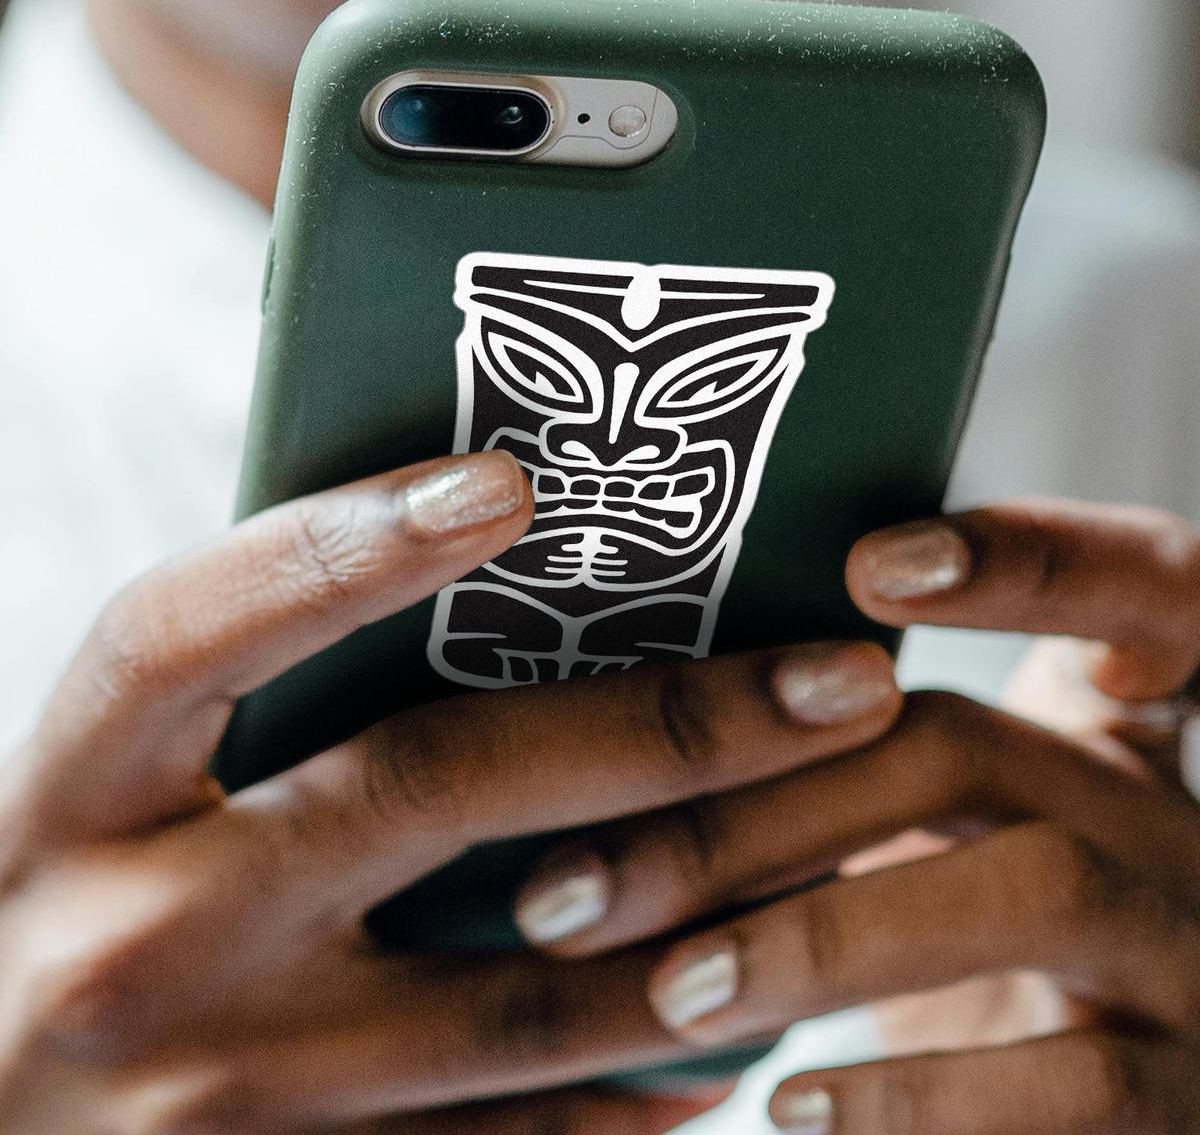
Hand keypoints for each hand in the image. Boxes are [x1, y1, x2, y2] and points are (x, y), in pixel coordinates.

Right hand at [0, 449, 902, 1133]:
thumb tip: (476, 592)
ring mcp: (214, 1103)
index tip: (514, 480)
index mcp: (70, 797)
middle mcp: (130, 942)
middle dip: (666, 728)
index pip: (194, 628)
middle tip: (844, 678)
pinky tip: (734, 1027)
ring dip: (708, 920)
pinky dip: (634, 1086)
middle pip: (430, 790)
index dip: (346, 543)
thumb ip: (253, 707)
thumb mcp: (105, 801)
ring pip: (517, 998)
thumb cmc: (60, 927)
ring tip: (854, 838)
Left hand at [511, 500, 1199, 1134]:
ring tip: (671, 991)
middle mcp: (1156, 813)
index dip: (1029, 556)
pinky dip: (915, 1097)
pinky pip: (1075, 1086)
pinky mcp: (1188, 1096)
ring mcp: (1189, 949)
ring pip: (1031, 889)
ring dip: (825, 936)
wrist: (1120, 1109)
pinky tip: (789, 1108)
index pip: (1134, 583)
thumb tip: (617, 738)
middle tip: (575, 884)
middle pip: (967, 745)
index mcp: (1104, 729)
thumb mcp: (947, 835)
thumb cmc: (977, 934)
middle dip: (761, 804)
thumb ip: (847, 767)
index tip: (871, 564)